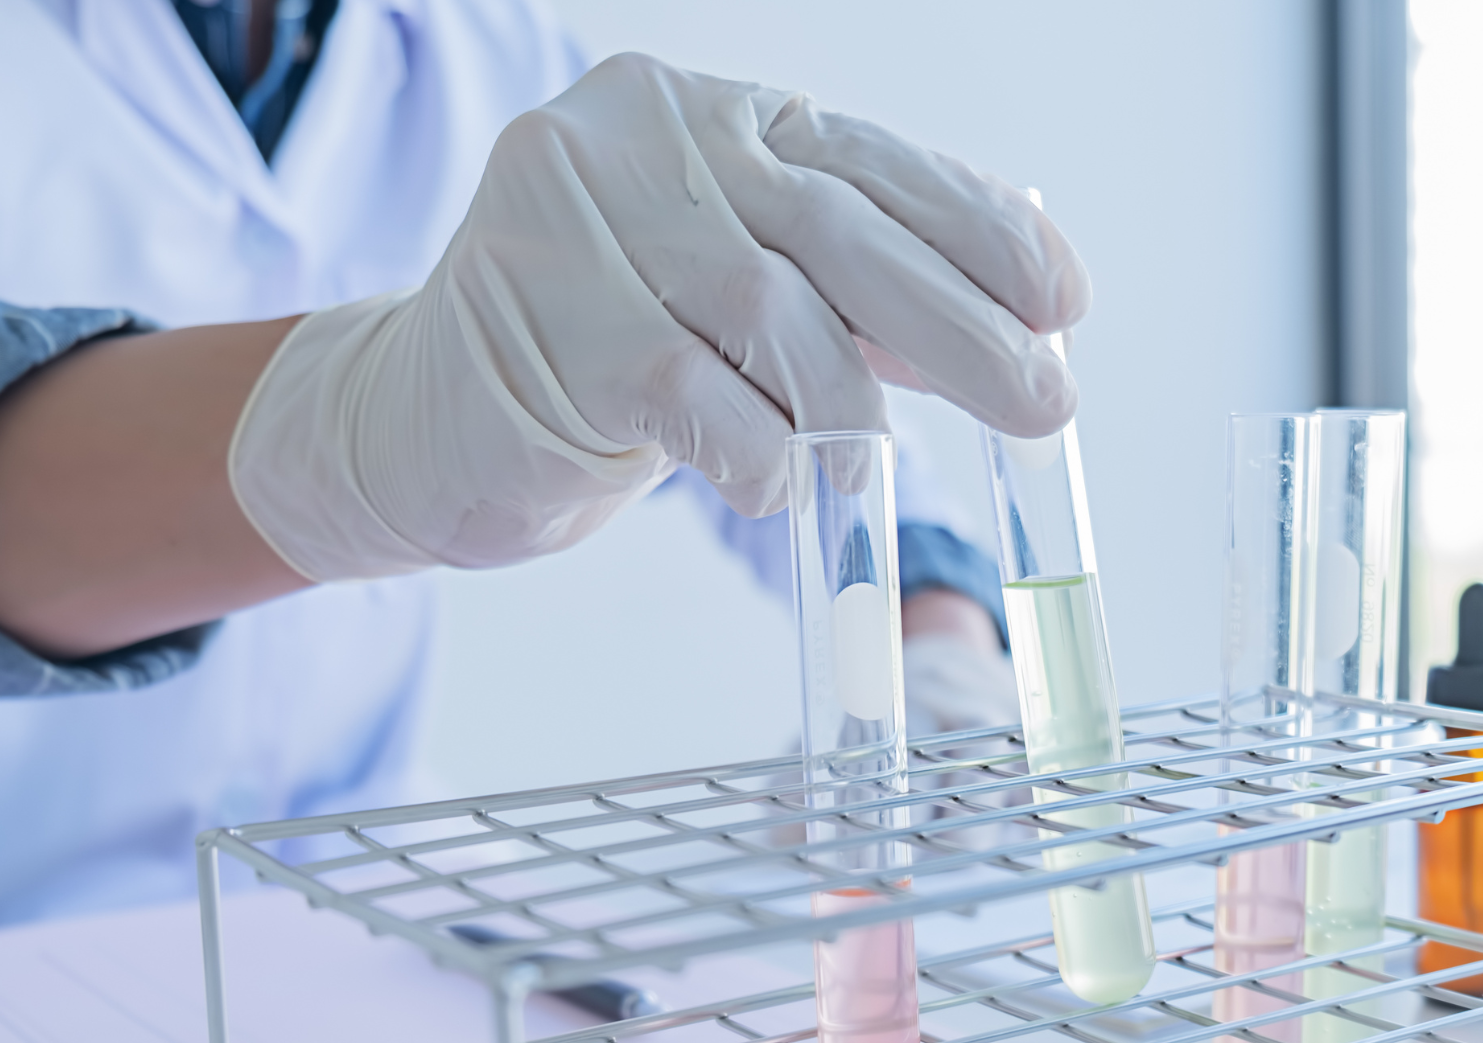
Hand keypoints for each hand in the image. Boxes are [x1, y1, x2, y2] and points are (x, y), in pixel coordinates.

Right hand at [231, 54, 1090, 581]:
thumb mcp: (738, 305)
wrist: (418, 422)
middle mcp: (642, 142)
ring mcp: (581, 224)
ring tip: (878, 467)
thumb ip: (853, 298)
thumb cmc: (605, 360)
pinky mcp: (545, 326)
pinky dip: (761, 455)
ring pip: (774, 315)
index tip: (1064, 299)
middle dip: (962, 327)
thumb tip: (1016, 324)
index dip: (979, 231)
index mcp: (705, 116)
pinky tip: (781, 485)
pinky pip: (697, 399)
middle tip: (1048, 403)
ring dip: (851, 408)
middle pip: (839, 233)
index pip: (870, 163)